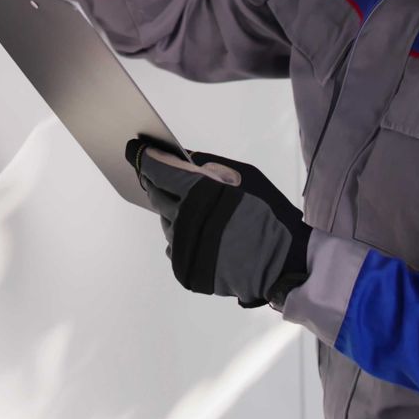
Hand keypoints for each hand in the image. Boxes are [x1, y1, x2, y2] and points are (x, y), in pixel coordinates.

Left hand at [124, 138, 311, 308]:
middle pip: (156, 196)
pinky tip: (197, 230)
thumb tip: (183, 158)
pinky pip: (174, 246)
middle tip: (155, 172)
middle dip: (155, 181)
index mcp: (198, 194)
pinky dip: (181, 235)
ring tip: (190, 205)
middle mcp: (184, 221)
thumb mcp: (245, 178)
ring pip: (166, 222)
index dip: (145, 157)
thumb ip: (211, 167)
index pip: (159, 171)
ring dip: (172, 210)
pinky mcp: (186, 270)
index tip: (135, 148)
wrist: (283, 264)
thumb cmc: (269, 215)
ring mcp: (184, 248)